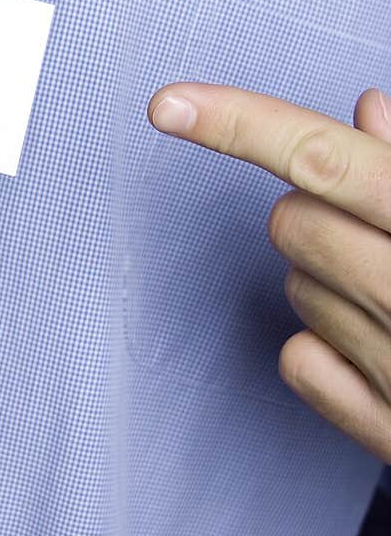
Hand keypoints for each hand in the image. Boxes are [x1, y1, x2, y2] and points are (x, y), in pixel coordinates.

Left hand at [147, 81, 390, 462]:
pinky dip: (326, 347)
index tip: (166, 103)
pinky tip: (379, 345)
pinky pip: (299, 362)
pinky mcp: (389, 431)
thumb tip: (366, 109)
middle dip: (319, 213)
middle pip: (290, 223)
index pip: (321, 159)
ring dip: (330, 278)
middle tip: (379, 228)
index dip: (238, 123)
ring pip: (294, 289)